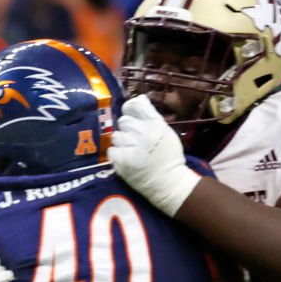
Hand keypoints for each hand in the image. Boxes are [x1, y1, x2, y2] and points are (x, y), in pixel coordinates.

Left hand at [108, 95, 200, 215]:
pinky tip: (126, 158)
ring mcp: (133, 148)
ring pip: (116, 135)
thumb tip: (139, 98)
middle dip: (127, 129)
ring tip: (132, 150)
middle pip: (124, 121)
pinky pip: (111, 150)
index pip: (136, 105)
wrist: (168, 184)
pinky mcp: (123, 161)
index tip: (130, 114)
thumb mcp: (165, 131)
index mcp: (156, 124)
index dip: (130, 108)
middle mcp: (144, 134)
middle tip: (135, 140)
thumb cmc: (168, 157)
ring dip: (122, 142)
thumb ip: (151, 116)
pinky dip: (117, 154)